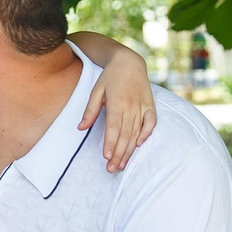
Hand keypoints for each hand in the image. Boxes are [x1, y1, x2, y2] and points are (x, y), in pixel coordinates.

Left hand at [80, 48, 159, 172]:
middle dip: (118, 153)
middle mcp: (131, 106)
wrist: (129, 62)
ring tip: (122, 164)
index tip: (106, 156)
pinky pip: (151, 123)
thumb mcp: (96, 91)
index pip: (114, 127)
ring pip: (136, 132)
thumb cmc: (110, 77)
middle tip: (112, 168)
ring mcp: (142, 106)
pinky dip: (147, 134)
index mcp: (117, 102)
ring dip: (129, 150)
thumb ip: (90, 110)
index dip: (111, 142)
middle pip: (125, 134)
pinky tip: (139, 145)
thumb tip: (80, 128)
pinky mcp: (150, 106)